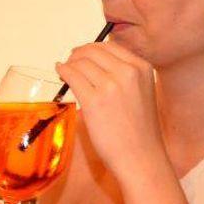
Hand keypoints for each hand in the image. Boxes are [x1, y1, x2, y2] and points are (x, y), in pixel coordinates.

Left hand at [55, 40, 165, 182]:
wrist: (141, 157)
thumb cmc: (139, 131)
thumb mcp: (141, 92)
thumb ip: (125, 76)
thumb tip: (95, 64)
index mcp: (142, 68)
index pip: (110, 46)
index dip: (92, 49)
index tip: (82, 55)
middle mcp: (128, 72)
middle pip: (93, 51)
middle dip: (78, 54)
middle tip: (70, 61)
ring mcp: (111, 86)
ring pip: (80, 62)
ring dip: (69, 63)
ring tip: (64, 70)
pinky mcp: (95, 101)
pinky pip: (72, 76)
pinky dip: (63, 71)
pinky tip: (61, 74)